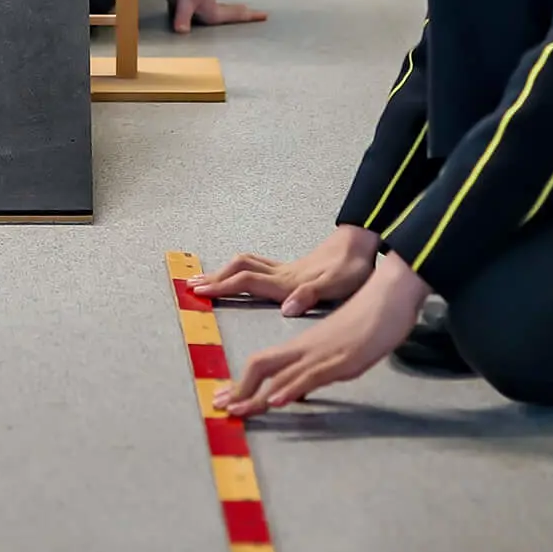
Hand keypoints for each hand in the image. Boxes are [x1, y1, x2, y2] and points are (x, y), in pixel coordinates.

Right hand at [190, 226, 378, 315]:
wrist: (361, 243)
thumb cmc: (351, 267)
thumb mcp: (337, 285)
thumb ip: (310, 294)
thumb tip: (286, 308)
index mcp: (286, 282)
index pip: (245, 282)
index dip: (221, 287)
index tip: (197, 292)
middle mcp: (280, 274)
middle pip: (238, 270)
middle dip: (214, 278)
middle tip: (191, 285)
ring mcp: (284, 270)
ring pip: (245, 265)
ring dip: (224, 271)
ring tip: (207, 279)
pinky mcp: (292, 269)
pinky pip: (256, 266)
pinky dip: (239, 269)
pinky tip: (239, 274)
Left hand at [212, 254, 431, 415]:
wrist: (390, 294)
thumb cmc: (368, 320)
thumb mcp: (338, 351)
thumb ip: (317, 370)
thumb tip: (299, 391)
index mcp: (303, 345)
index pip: (263, 363)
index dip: (242, 382)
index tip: (226, 399)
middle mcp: (306, 348)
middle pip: (261, 366)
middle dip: (239, 390)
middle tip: (219, 406)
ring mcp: (323, 353)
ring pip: (281, 373)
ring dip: (256, 395)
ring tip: (236, 410)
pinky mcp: (343, 359)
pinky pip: (310, 374)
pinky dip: (291, 388)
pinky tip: (276, 399)